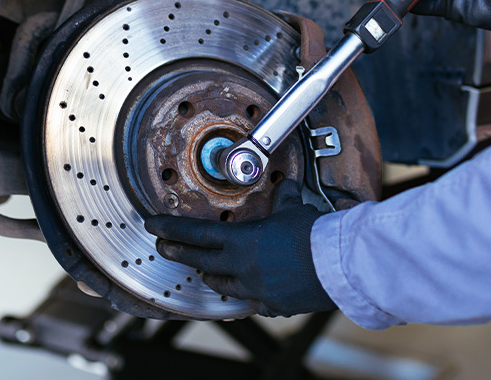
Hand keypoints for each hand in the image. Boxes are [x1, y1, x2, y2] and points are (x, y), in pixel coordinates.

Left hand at [144, 180, 335, 316]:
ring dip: (210, 275)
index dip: (171, 229)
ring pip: (221, 286)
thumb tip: (285, 185)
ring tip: (205, 270)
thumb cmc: (315, 235)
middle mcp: (242, 268)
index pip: (195, 234)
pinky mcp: (272, 304)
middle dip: (177, 254)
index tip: (153, 226)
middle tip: (162, 248)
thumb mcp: (294, 209)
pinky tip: (248, 290)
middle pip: (199, 261)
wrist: (338, 265)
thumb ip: (283, 197)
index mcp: (242, 242)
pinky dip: (246, 293)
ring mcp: (255, 289)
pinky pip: (251, 301)